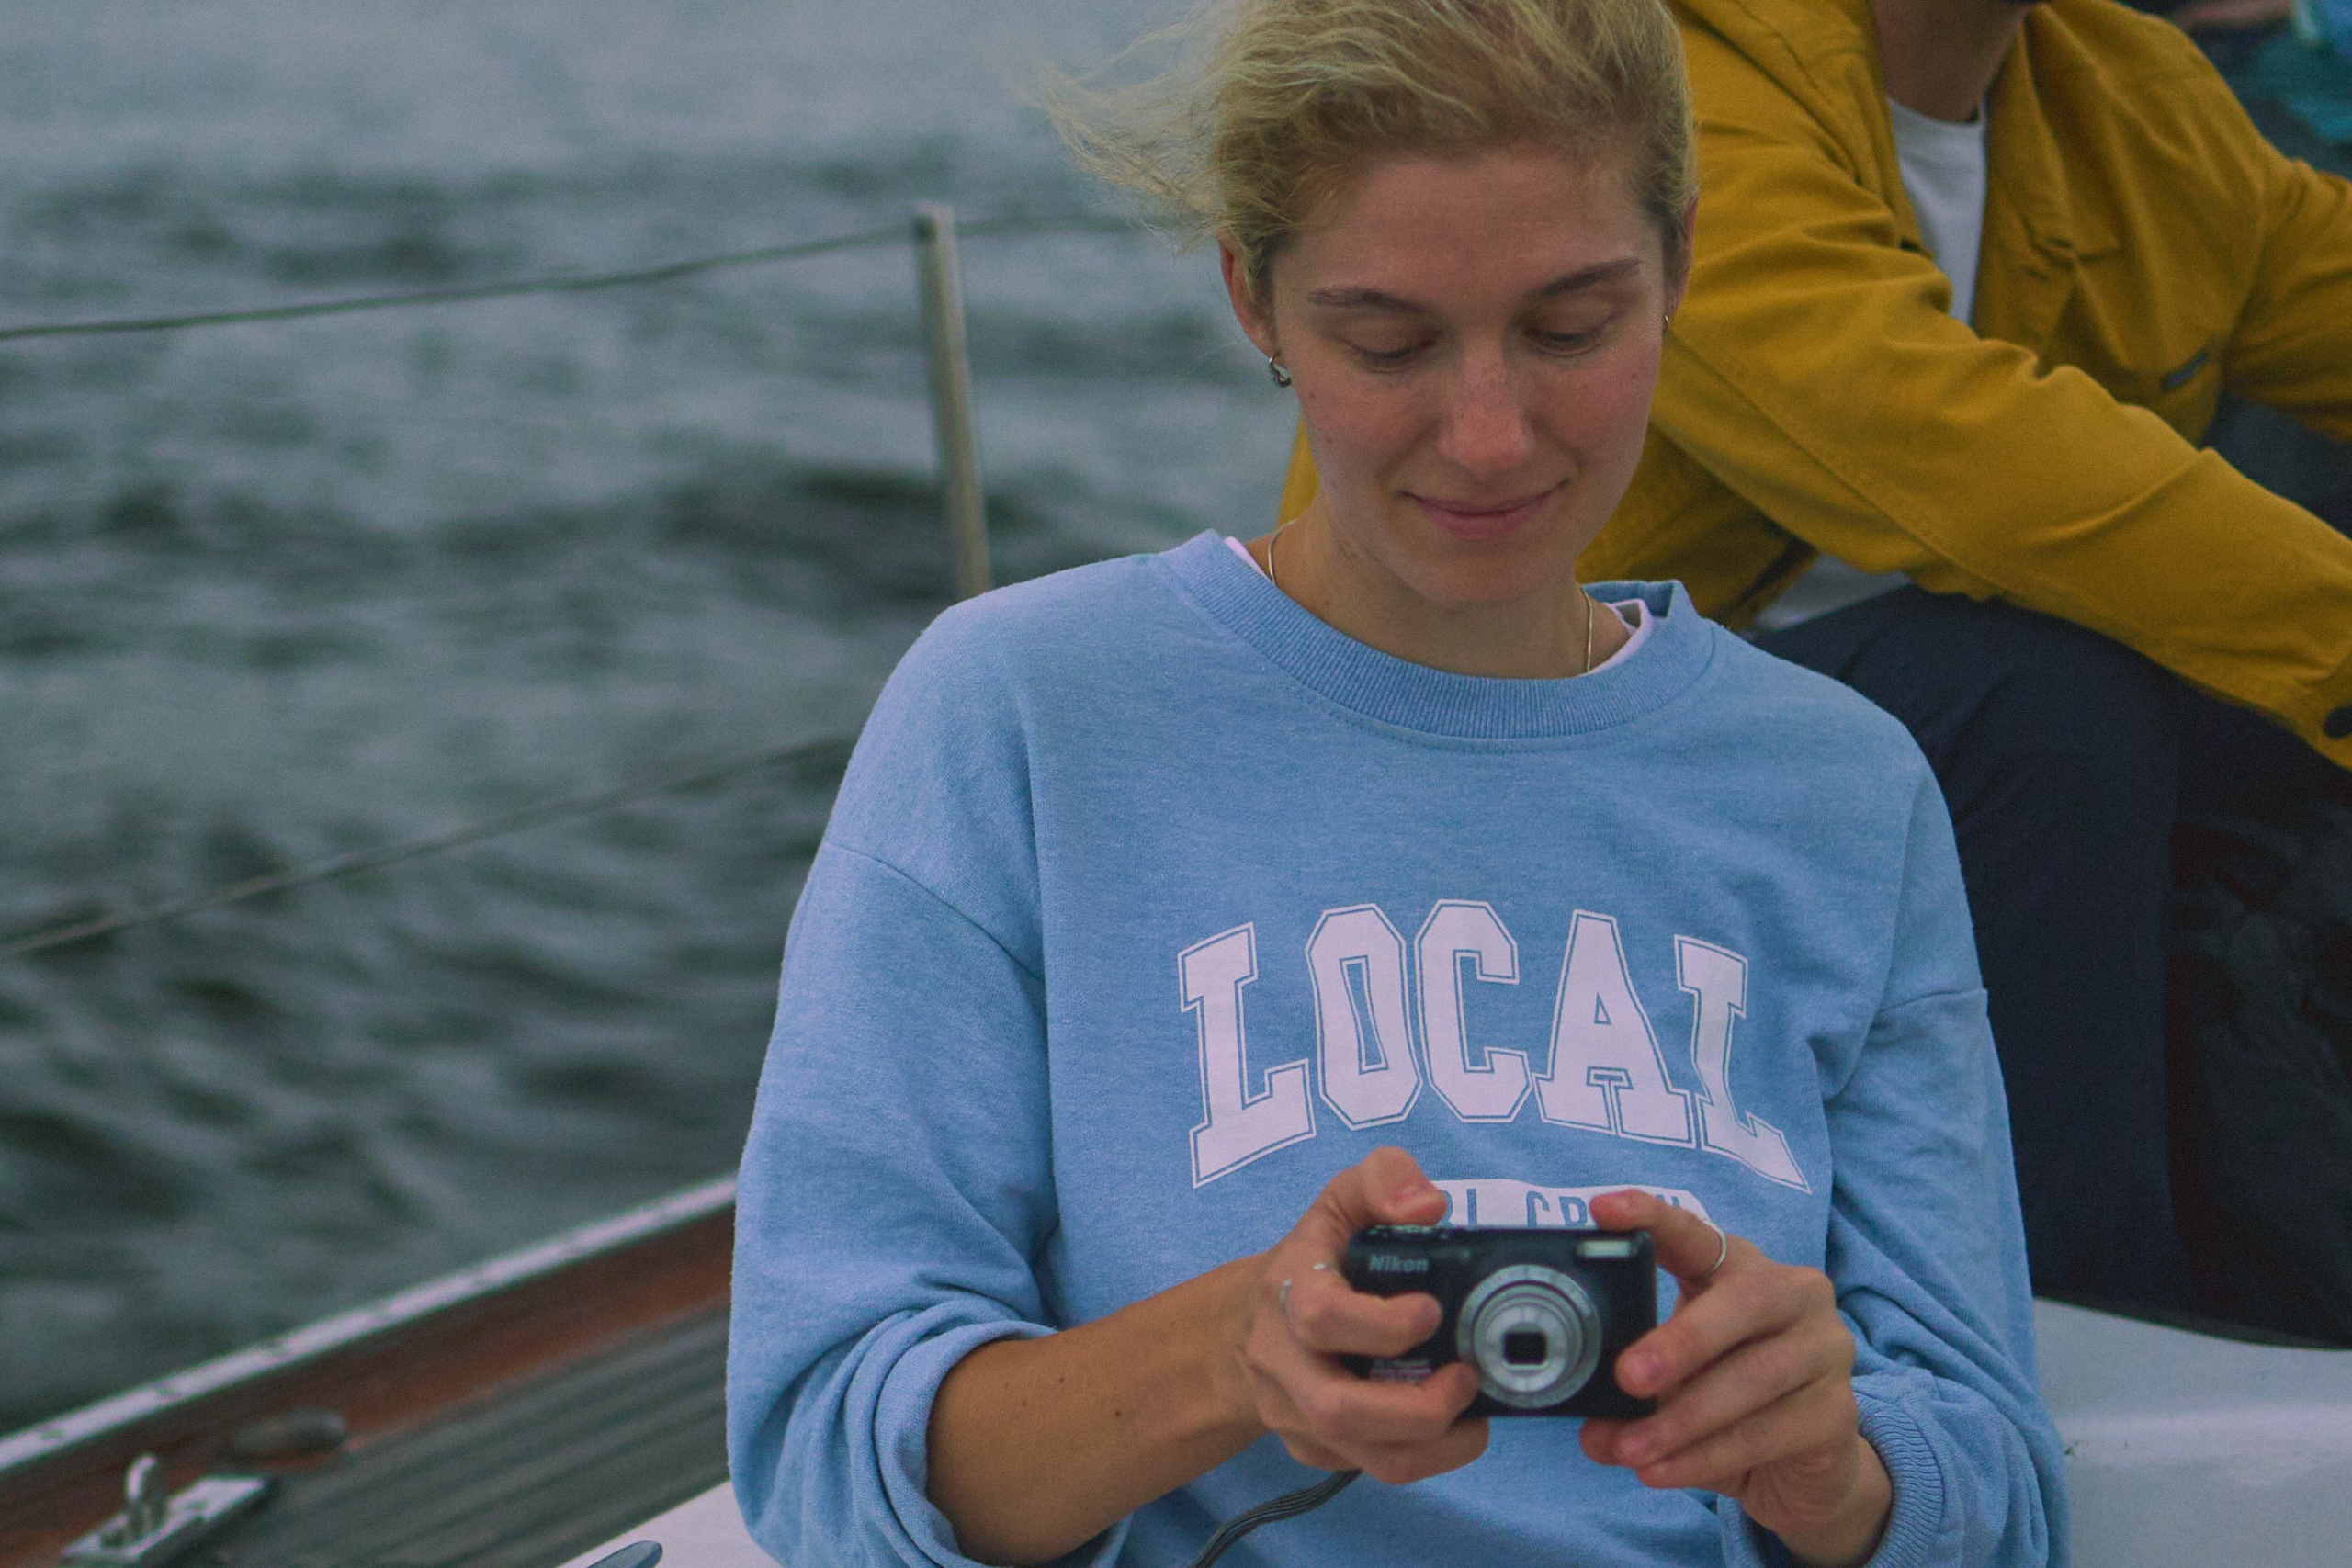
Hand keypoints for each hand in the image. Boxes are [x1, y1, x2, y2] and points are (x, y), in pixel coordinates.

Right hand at [1222, 1147, 1486, 1483]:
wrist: (1249, 1324)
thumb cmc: (1314, 1258)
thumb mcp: (1340, 1200)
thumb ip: (1384, 1179)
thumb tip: (1428, 1206)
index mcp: (1289, 1291)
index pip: (1321, 1317)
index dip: (1383, 1324)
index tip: (1431, 1309)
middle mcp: (1284, 1361)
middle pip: (1337, 1409)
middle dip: (1417, 1406)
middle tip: (1467, 1378)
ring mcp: (1296, 1414)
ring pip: (1364, 1458)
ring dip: (1434, 1446)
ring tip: (1474, 1414)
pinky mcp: (1313, 1450)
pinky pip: (1370, 1469)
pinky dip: (1423, 1457)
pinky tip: (1449, 1424)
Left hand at [1579, 1192, 1891, 1567]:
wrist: (1805, 1471)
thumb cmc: (1727, 1405)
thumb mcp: (1673, 1391)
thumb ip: (1631, 1403)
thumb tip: (1591, 1430)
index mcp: (1740, 1268)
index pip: (1697, 1234)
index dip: (1652, 1218)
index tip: (1602, 1210)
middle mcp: (1793, 1295)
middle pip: (1741, 1303)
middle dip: (1681, 1342)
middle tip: (1627, 1377)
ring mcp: (1825, 1350)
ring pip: (1753, 1378)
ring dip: (1683, 1420)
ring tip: (1629, 1450)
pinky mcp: (1837, 1413)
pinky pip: (1766, 1432)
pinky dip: (1706, 1456)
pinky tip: (1662, 1471)